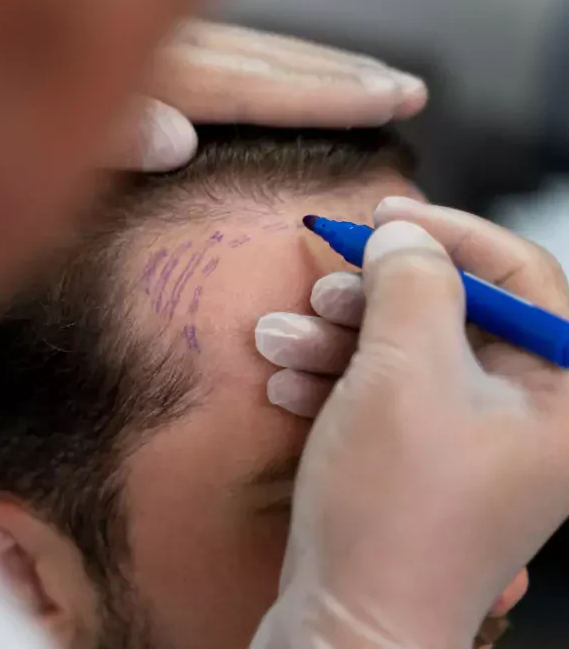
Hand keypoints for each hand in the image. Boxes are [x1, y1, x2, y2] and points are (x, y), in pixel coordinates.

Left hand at [106, 20, 427, 170]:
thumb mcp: (34, 141)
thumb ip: (102, 135)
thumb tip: (179, 141)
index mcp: (142, 77)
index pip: (254, 86)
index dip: (327, 98)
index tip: (394, 101)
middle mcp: (155, 54)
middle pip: (265, 58)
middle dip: (339, 74)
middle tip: (405, 89)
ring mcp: (150, 53)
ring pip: (245, 47)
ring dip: (308, 64)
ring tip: (360, 78)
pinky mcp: (141, 59)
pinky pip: (215, 53)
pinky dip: (257, 64)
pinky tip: (266, 76)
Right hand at [250, 201, 568, 648]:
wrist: (349, 623)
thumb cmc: (394, 509)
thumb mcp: (402, 372)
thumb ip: (411, 283)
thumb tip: (405, 237)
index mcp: (561, 394)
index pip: (520, 276)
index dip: (450, 232)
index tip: (384, 213)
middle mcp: (527, 418)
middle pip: (454, 313)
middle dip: (375, 296)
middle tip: (323, 288)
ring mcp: (471, 443)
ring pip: (406, 353)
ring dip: (337, 339)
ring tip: (281, 341)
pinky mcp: (421, 463)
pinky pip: (383, 396)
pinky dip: (333, 381)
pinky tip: (287, 384)